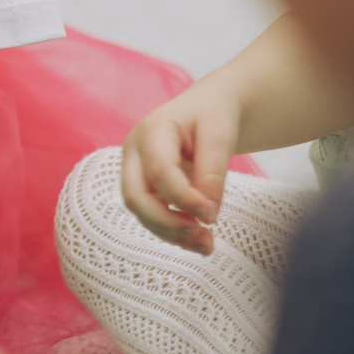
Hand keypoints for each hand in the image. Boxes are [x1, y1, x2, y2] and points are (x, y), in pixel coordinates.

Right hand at [119, 75, 243, 253]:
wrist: (209, 109)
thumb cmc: (213, 116)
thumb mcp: (220, 135)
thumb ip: (212, 172)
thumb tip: (207, 214)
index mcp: (151, 130)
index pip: (159, 172)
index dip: (183, 198)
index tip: (213, 214)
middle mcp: (134, 152)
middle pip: (135, 197)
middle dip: (167, 223)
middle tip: (204, 236)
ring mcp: (135, 171)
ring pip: (141, 212)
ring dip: (171, 233)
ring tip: (207, 245)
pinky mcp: (145, 187)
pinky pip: (151, 216)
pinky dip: (173, 233)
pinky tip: (198, 242)